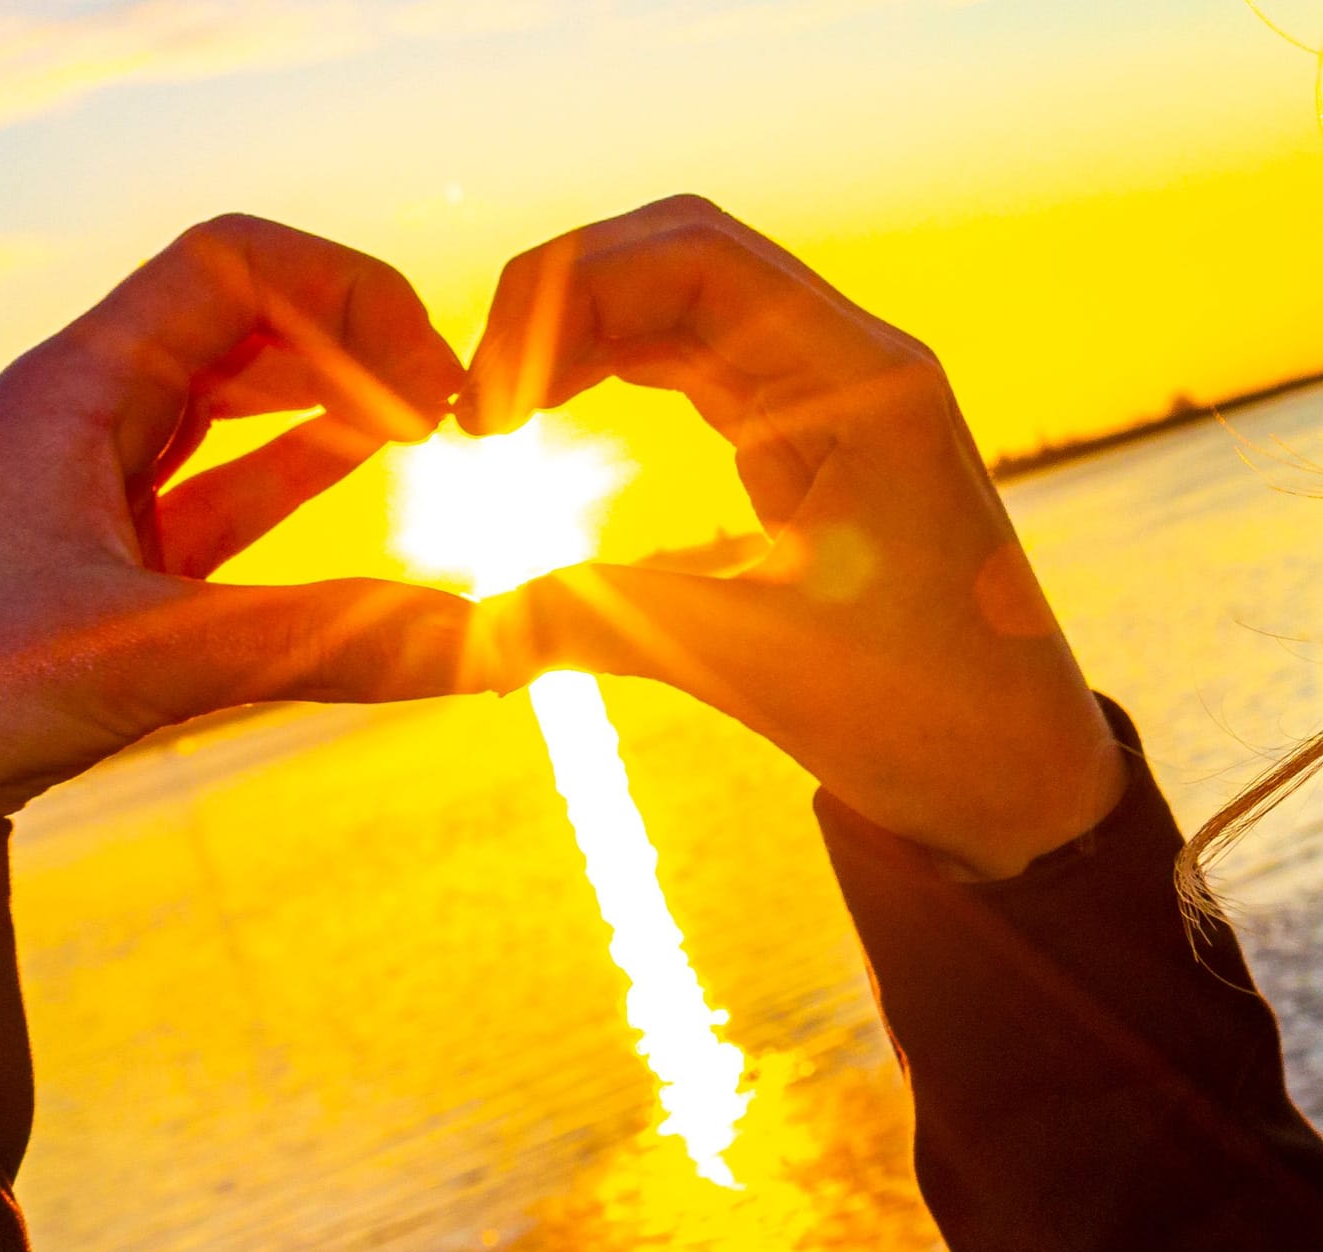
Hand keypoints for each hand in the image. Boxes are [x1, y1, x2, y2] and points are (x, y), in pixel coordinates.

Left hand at [0, 215, 501, 813]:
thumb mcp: (138, 657)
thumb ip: (320, 645)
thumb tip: (485, 647)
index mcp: (69, 389)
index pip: (232, 267)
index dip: (348, 295)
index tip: (433, 384)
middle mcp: (71, 423)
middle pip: (234, 324)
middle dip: (349, 344)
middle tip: (450, 411)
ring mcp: (74, 498)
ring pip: (218, 411)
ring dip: (320, 404)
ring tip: (423, 428)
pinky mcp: (78, 577)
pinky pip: (200, 499)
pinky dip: (280, 482)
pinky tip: (339, 484)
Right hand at [463, 197, 1125, 878]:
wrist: (1015, 775)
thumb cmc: (924, 720)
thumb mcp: (751, 666)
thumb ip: (599, 624)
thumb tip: (457, 633)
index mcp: (866, 384)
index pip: (696, 257)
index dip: (570, 293)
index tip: (490, 393)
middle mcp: (851, 364)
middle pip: (679, 254)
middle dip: (560, 300)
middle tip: (474, 398)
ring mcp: (827, 397)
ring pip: (679, 302)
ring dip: (578, 334)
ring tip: (493, 410)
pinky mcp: (802, 442)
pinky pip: (690, 363)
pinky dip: (608, 372)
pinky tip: (547, 416)